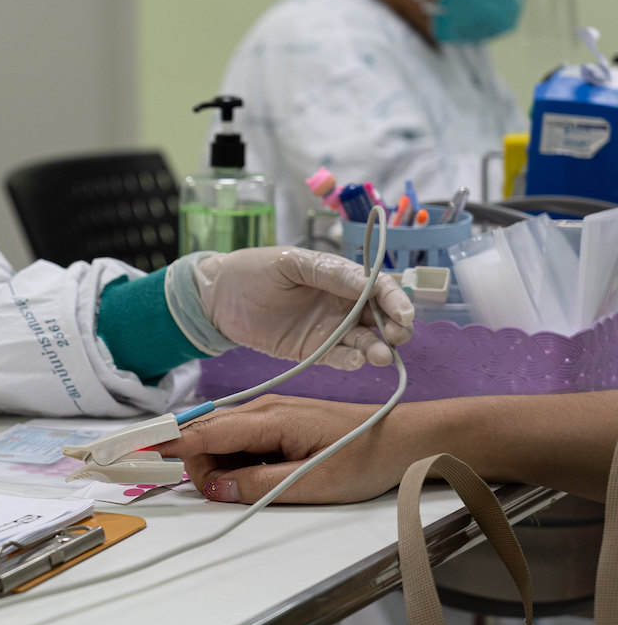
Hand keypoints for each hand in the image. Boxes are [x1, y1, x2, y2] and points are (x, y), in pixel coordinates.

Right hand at [153, 395, 420, 503]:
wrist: (407, 438)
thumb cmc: (367, 457)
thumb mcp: (314, 482)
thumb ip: (260, 485)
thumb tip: (216, 488)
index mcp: (268, 418)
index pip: (202, 433)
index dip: (164, 444)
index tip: (132, 451)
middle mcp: (261, 408)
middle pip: (202, 435)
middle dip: (198, 466)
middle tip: (226, 495)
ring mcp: (268, 413)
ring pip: (219, 438)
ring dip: (219, 465)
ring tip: (251, 487)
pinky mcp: (277, 422)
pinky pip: (238, 440)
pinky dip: (235, 460)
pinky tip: (258, 476)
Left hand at [195, 247, 413, 369]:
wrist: (219, 297)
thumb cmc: (254, 270)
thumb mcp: (292, 262)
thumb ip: (329, 272)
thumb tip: (369, 283)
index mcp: (341, 276)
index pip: (379, 287)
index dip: (395, 300)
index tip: (404, 314)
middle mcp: (343, 303)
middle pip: (382, 317)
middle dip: (396, 327)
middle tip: (396, 336)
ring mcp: (330, 329)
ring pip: (366, 341)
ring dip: (378, 349)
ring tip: (379, 355)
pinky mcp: (315, 351)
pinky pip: (340, 358)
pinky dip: (351, 361)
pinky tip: (357, 361)